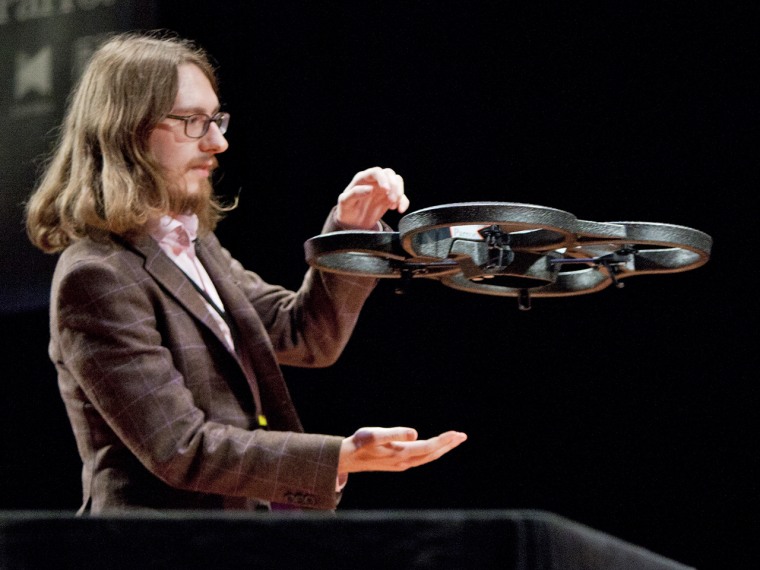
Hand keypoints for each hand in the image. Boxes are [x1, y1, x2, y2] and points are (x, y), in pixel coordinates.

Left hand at [336, 166, 409, 228]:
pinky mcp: (389, 198)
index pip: (376, 172)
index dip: (383, 178)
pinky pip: (401, 196)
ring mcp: (383, 189)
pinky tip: (399, 210)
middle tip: (392, 199)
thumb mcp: (345, 202)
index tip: (386, 190)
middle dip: (394, 185)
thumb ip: (354, 193)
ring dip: (399, 192)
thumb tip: (370, 189)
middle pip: (389, 174)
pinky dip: (403, 202)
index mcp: (362, 178)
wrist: (351, 223)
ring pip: (397, 181)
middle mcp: (374, 181)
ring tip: (393, 205)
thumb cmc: (346, 210)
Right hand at [338, 426, 466, 473]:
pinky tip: (434, 449)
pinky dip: (431, 452)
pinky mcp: (398, 464)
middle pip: (432, 454)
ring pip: (427, 457)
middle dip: (448, 445)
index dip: (443, 440)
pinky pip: (421, 458)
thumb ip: (395, 433)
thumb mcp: (375, 434)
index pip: (428, 447)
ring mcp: (401, 464)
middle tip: (463, 436)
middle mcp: (404, 461)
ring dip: (441, 449)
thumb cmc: (359, 443)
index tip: (457, 434)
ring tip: (453, 440)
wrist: (346, 459)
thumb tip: (415, 433)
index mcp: (401, 453)